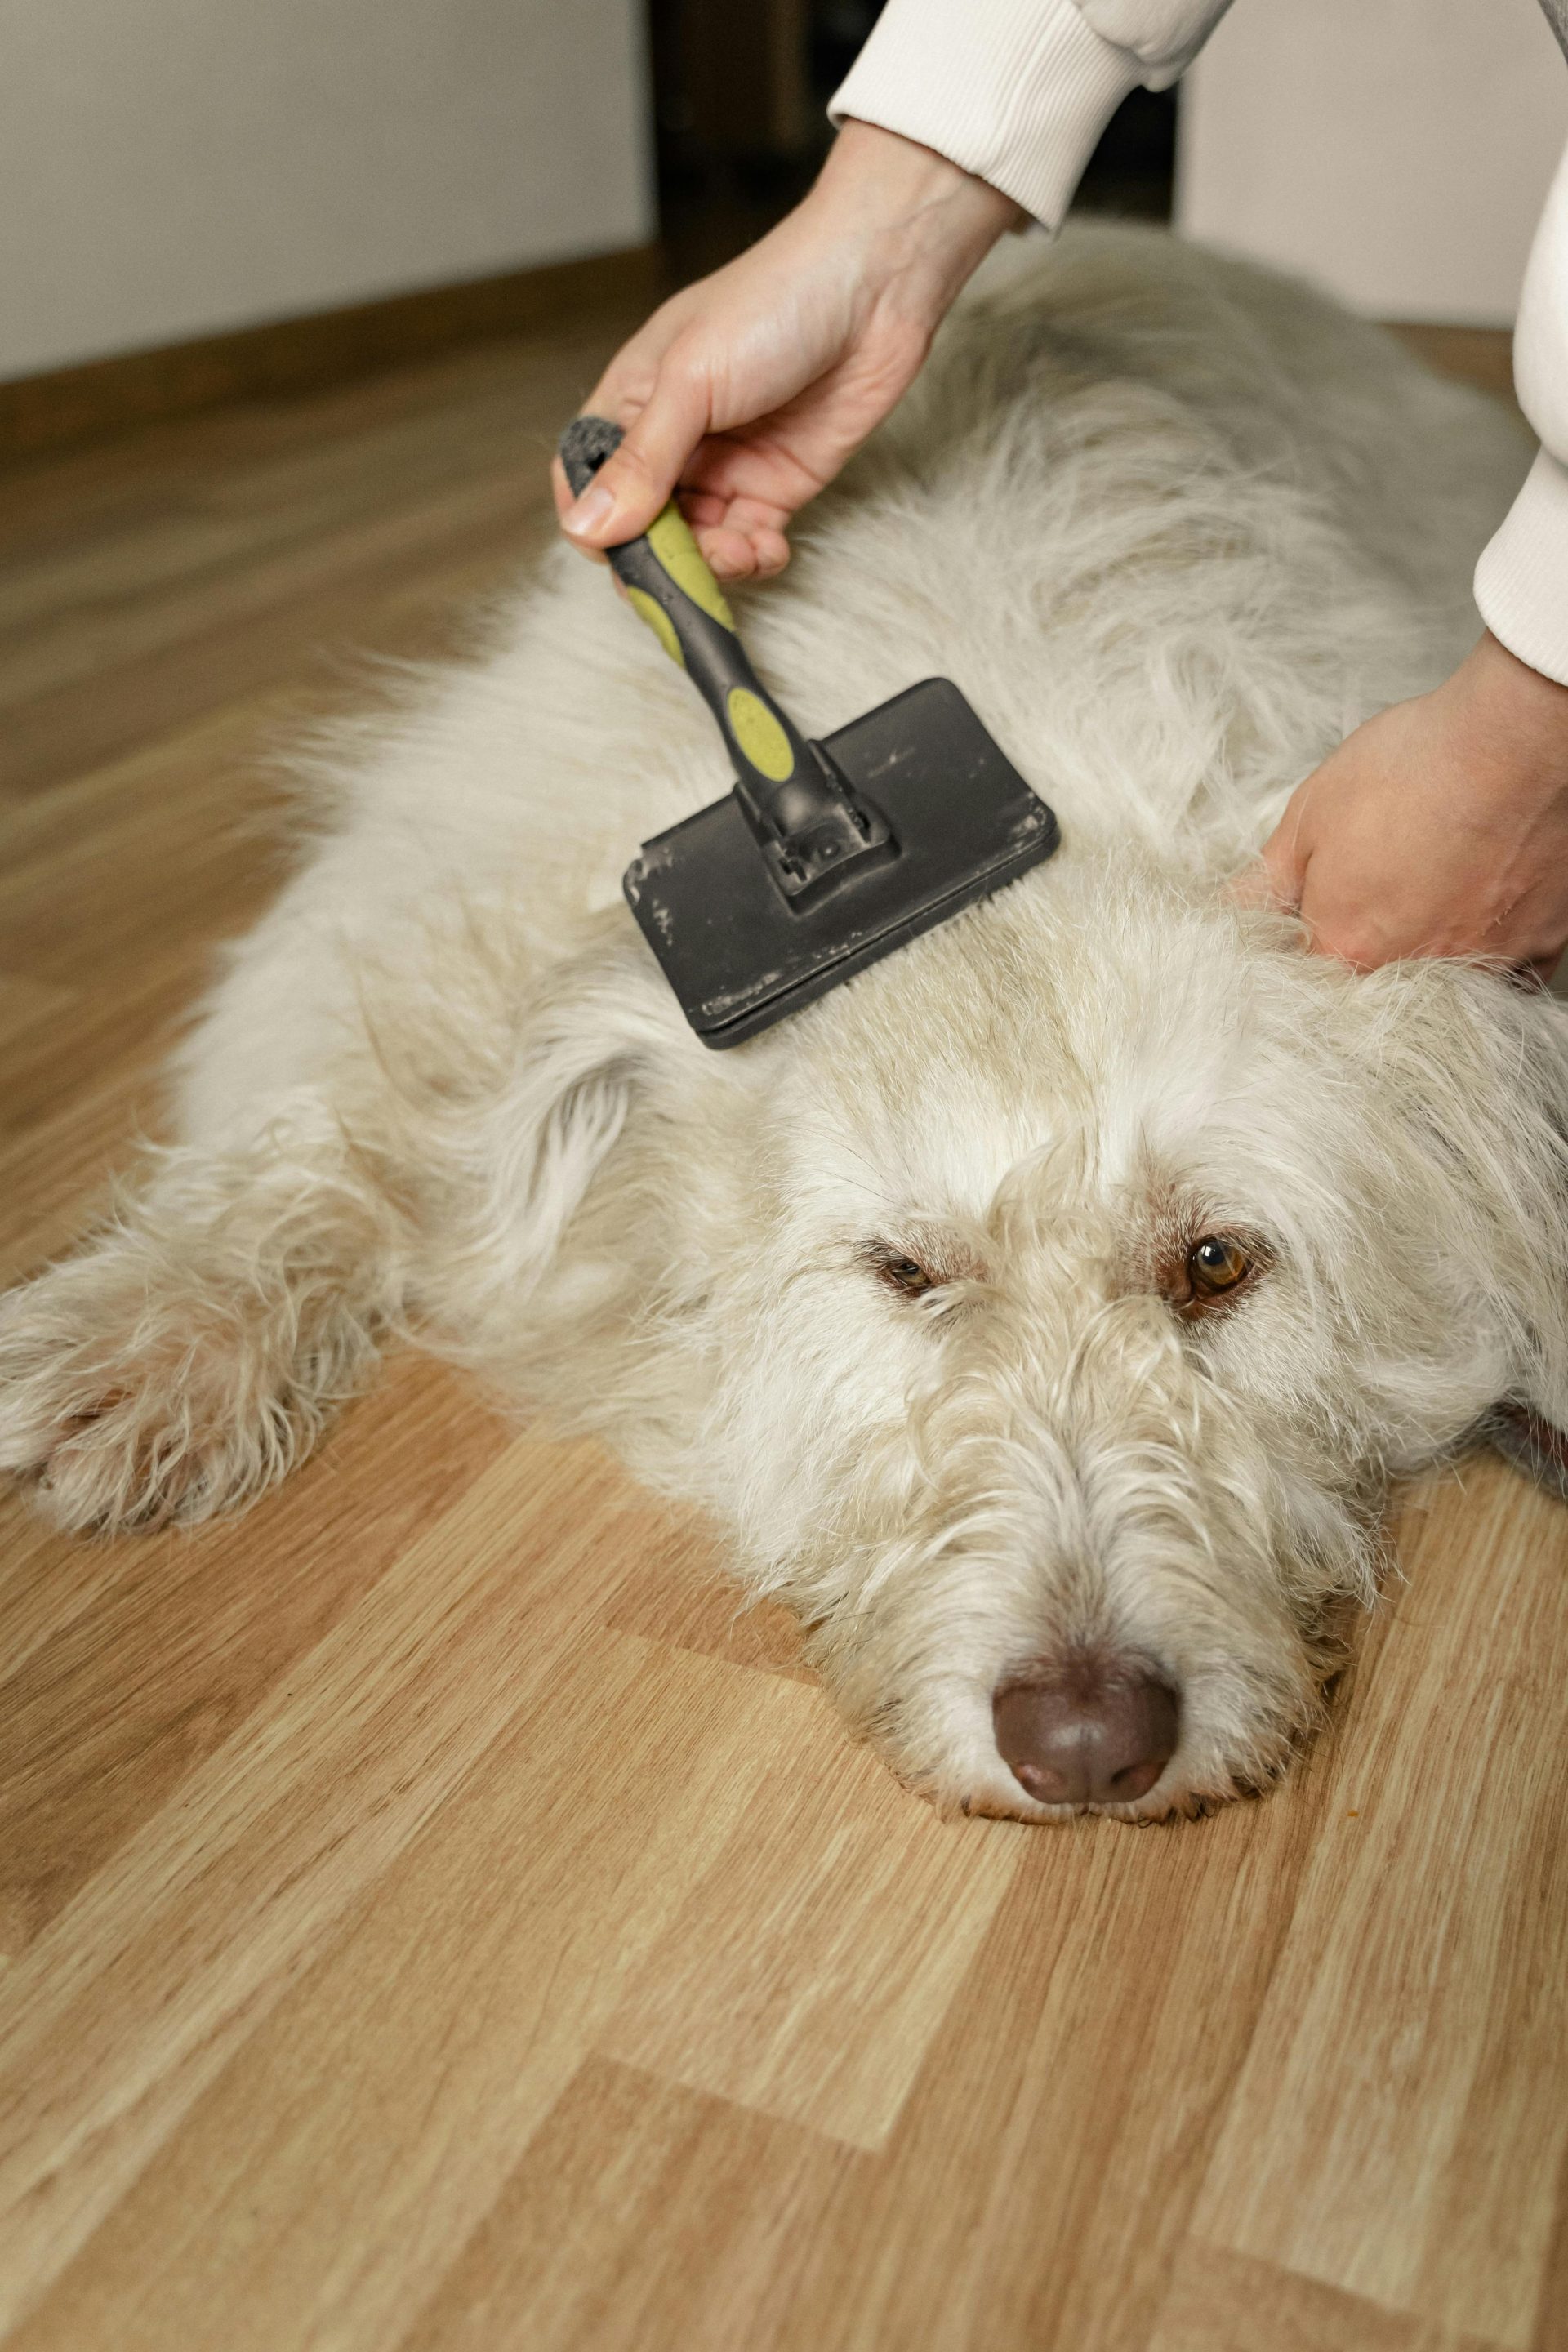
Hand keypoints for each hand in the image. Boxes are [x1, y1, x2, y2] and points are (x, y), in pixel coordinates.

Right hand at [552, 120, 1020, 579]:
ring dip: (712, 565)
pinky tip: (769, 548)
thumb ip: (642, 463)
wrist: (874, 286)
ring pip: (697, 544)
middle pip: (642, 527)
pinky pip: (749, 543)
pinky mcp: (777, 485)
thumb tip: (587, 529)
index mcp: (632, 403)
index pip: (587, 482)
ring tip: (739, 552)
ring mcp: (726, 465)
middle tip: (684, 577)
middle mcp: (673, 440)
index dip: (596, 526)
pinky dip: (754, 559)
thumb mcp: (691, 382)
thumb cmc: (773, 303)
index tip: (619, 553)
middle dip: (660, 559)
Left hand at [1249, 632, 1567, 978]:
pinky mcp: (1541, 945)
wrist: (1514, 738)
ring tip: (1429, 914)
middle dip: (1364, 965)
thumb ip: (1267, 881)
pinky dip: (1495, 957)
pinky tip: (1482, 925)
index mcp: (1348, 948)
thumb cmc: (1413, 768)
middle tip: (1375, 911)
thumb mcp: (1311, 815)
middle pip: (1377, 994)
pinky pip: (1513, 976)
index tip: (1306, 934)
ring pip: (1446, 990)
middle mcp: (1414, 972)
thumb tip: (1226, 912)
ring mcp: (1484, 963)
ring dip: (1430, 965)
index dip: (1301, 960)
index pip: (1307, 986)